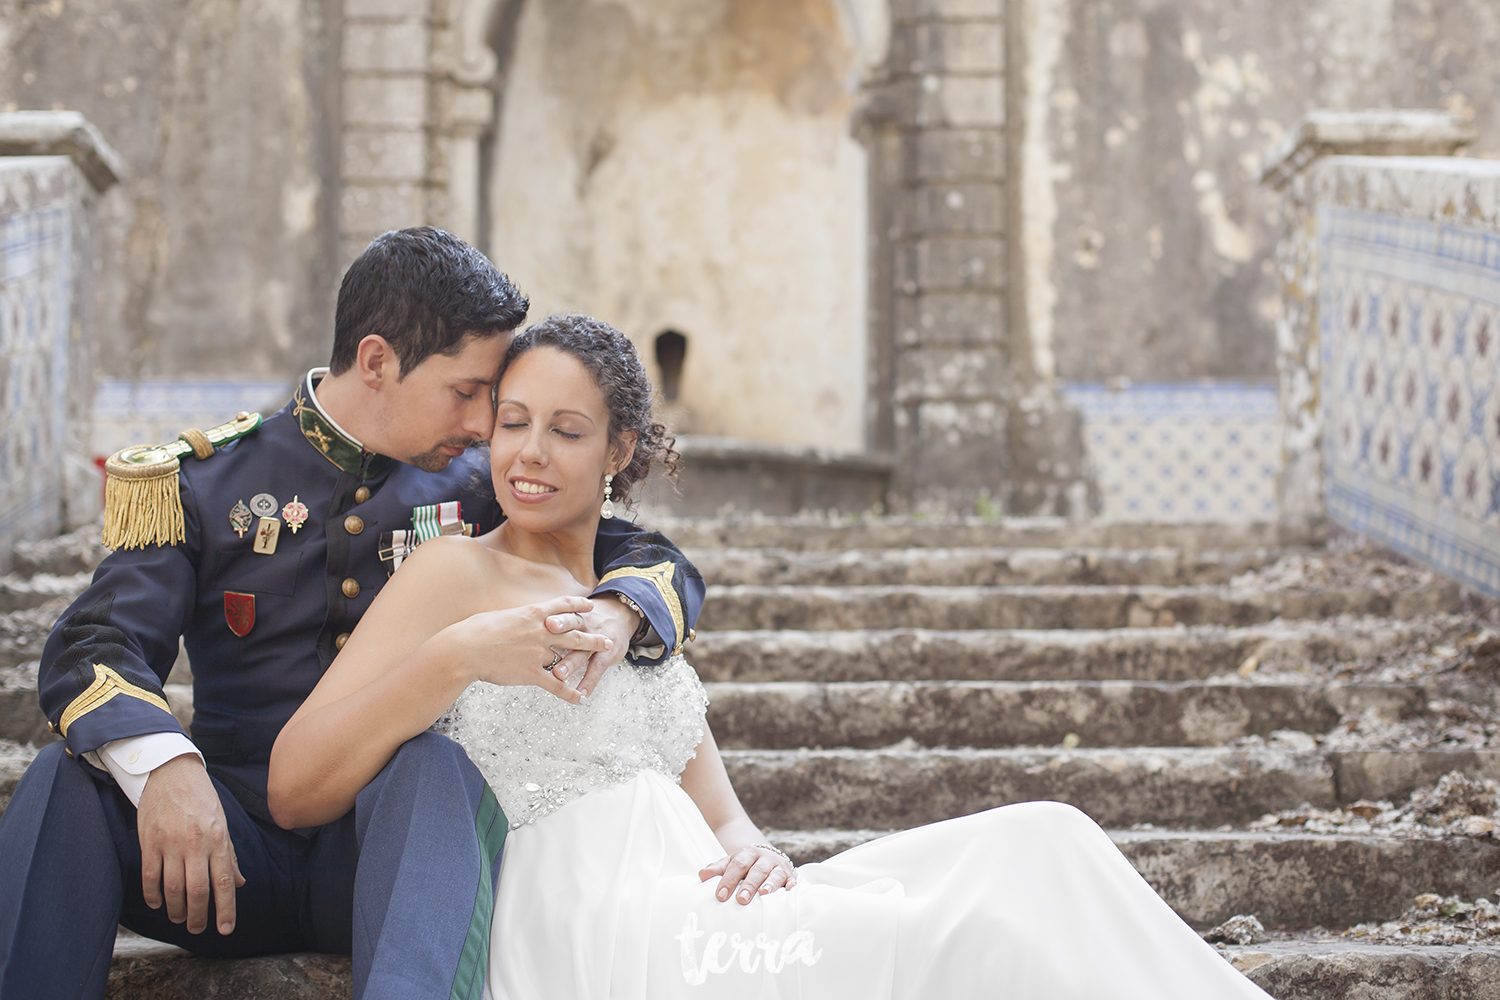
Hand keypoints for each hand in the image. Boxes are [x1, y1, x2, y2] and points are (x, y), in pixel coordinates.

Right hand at [136, 754, 244, 934]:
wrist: (171, 772)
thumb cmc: (201, 798)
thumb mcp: (222, 822)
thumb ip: (229, 854)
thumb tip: (239, 883)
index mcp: (218, 838)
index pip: (224, 882)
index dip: (225, 909)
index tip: (225, 929)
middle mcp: (196, 843)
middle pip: (197, 891)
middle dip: (199, 916)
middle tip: (198, 928)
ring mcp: (170, 843)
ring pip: (173, 888)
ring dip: (176, 910)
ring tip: (179, 918)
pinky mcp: (149, 841)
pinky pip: (150, 876)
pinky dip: (153, 895)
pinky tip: (157, 903)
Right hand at [442, 595, 612, 704]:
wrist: (465, 650)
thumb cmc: (476, 630)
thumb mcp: (500, 616)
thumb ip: (517, 618)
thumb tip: (519, 619)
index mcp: (533, 613)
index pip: (562, 606)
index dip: (578, 605)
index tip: (590, 606)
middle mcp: (541, 631)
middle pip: (575, 631)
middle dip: (593, 635)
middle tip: (607, 638)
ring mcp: (538, 652)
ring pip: (570, 654)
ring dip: (589, 656)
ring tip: (604, 656)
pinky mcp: (532, 673)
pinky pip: (556, 684)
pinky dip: (569, 692)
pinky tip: (579, 698)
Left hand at [547, 596, 637, 696]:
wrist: (620, 614)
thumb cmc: (589, 618)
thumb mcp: (573, 611)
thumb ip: (552, 617)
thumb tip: (524, 624)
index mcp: (573, 613)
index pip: (563, 611)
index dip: (554, 615)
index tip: (544, 621)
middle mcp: (584, 625)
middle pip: (572, 628)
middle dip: (561, 636)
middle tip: (546, 643)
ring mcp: (595, 641)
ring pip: (581, 652)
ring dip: (570, 663)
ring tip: (558, 674)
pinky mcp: (606, 655)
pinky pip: (596, 668)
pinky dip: (589, 681)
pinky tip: (581, 693)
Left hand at [699, 846, 795, 904]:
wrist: (767, 855)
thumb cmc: (746, 864)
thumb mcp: (731, 862)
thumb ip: (718, 868)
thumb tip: (702, 875)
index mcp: (748, 853)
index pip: (737, 865)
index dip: (728, 879)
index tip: (720, 895)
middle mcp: (764, 858)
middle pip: (756, 871)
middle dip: (748, 885)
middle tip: (741, 900)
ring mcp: (778, 866)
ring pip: (774, 874)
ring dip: (769, 884)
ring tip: (763, 894)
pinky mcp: (790, 875)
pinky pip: (792, 880)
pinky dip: (792, 886)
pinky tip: (789, 893)